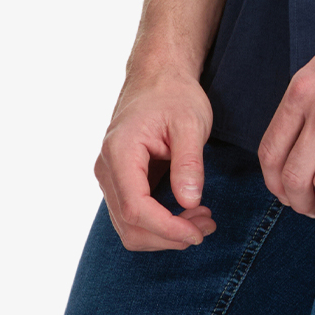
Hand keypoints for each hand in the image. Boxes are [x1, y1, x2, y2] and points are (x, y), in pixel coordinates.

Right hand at [96, 64, 216, 250]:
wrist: (157, 78)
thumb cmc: (174, 95)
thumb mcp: (190, 124)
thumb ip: (189, 164)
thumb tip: (190, 202)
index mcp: (120, 152)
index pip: (135, 208)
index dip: (167, 228)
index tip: (198, 232)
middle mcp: (107, 168)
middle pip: (130, 226)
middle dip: (169, 236)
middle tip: (207, 225)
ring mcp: (110, 178)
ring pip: (130, 228)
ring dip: (166, 234)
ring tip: (201, 220)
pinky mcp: (120, 183)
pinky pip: (134, 217)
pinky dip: (160, 225)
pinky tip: (187, 212)